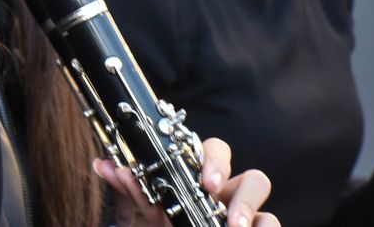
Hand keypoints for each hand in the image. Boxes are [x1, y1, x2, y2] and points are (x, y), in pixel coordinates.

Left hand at [95, 137, 278, 226]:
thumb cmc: (155, 225)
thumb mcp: (140, 212)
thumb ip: (128, 189)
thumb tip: (103, 164)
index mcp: (200, 179)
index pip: (215, 154)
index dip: (215, 162)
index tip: (205, 182)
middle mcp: (227, 196)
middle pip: (253, 177)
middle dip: (244, 194)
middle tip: (224, 210)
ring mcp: (243, 217)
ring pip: (265, 205)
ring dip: (252, 213)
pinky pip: (270, 224)